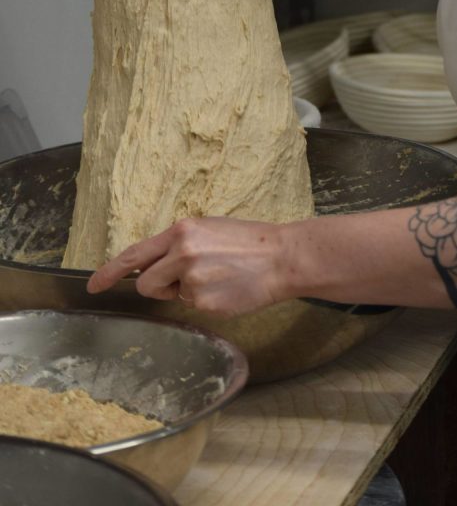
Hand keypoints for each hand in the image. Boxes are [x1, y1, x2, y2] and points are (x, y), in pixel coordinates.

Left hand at [86, 217, 287, 317]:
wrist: (282, 257)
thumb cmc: (250, 242)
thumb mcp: (209, 230)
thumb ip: (179, 245)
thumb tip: (156, 265)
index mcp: (182, 231)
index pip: (135, 254)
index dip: (109, 272)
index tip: (93, 285)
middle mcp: (182, 253)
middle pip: (146, 282)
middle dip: (158, 287)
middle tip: (185, 280)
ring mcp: (192, 279)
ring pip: (171, 296)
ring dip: (186, 292)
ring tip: (217, 278)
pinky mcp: (204, 302)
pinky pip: (192, 307)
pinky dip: (207, 302)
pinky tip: (227, 289)